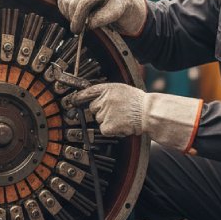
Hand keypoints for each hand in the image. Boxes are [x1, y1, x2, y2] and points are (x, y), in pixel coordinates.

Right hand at [58, 0, 146, 34]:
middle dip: (72, 18)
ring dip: (67, 13)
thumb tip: (87, 24)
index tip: (77, 31)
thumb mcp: (115, 14)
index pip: (84, 2)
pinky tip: (70, 14)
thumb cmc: (115, 7)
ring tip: (76, 22)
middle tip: (77, 29)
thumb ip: (101, 19)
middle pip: (72, 2)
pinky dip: (63, 6)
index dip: (78, 18)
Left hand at [71, 83, 202, 152]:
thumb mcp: (122, 90)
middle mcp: (104, 99)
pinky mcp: (107, 125)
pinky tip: (121, 125)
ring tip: (122, 118)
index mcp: (108, 89)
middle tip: (116, 112)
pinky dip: (111, 130)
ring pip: (99, 119)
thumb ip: (108, 92)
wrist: (147, 113)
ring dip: (108, 121)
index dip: (79, 96)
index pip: (88, 91)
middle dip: (101, 111)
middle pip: (93, 108)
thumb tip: (95, 97)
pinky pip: (103, 129)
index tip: (73, 100)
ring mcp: (104, 113)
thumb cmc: (138, 102)